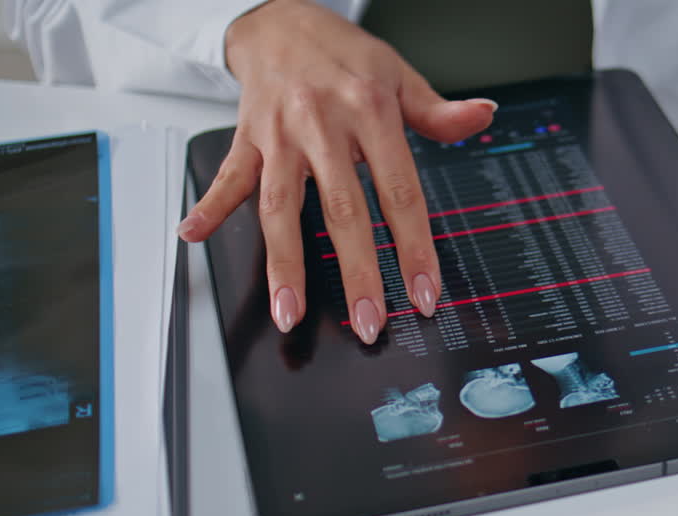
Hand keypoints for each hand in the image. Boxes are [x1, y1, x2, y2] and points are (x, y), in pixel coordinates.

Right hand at [176, 0, 496, 342]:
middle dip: (356, 273)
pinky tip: (194, 235)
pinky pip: (228, 176)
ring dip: (284, 264)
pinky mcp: (247, 137)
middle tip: (368, 322)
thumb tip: (482, 116)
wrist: (281, 18)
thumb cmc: (344, 55)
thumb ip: (438, 111)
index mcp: (370, 111)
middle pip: (342, 211)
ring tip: (289, 311)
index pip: (400, 192)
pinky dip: (210, 205)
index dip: (413, 248)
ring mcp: (281, 134)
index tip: (423, 294)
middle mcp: (323, 124)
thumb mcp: (399, 74)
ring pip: (281, 206)